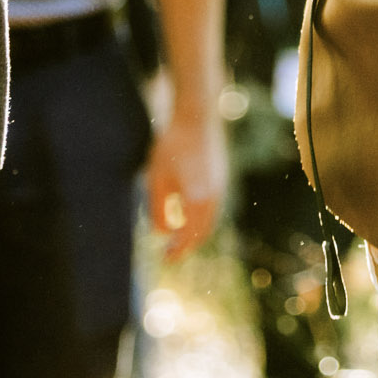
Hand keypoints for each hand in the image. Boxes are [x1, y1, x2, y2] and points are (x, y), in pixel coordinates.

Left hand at [147, 100, 225, 262]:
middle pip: (202, 232)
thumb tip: (161, 233)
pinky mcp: (222, 179)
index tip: (165, 260)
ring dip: (195, 233)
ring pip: (210, 221)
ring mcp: (221, 187)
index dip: (177, 251)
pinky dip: (201, 219)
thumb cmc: (172, 146)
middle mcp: (213, 197)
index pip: (188, 236)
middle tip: (171, 254)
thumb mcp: (156, 178)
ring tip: (177, 237)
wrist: (197, 118)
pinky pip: (213, 208)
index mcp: (197, 199)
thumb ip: (157, 209)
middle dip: (187, 246)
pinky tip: (186, 215)